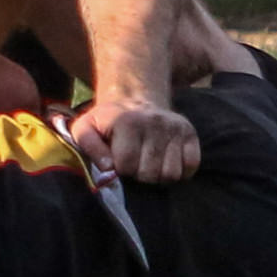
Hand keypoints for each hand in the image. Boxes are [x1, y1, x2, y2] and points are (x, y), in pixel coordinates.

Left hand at [69, 95, 199, 184]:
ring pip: (172, 174)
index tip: (117, 160)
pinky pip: (191, 166)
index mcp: (128, 121)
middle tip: (134, 163)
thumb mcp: (86, 128)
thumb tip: (108, 169)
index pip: (126, 166)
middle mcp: (155, 122)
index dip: (120, 170)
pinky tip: (165, 162)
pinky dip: (180, 171)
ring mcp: (175, 127)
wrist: (134, 100)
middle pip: (151, 174)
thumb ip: (89, 146)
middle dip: (139, 175)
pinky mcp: (190, 133)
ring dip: (159, 176)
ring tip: (149, 164)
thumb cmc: (107, 122)